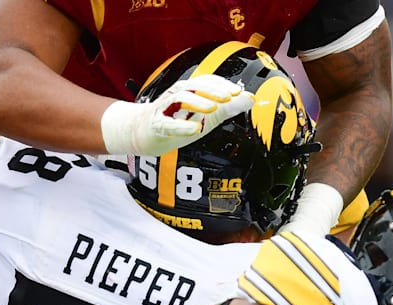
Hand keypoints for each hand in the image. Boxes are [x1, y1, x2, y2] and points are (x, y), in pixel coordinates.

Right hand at [101, 74, 253, 155]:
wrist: (140, 133)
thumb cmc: (173, 122)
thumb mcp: (205, 116)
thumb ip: (227, 108)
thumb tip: (251, 98)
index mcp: (190, 90)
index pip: (206, 81)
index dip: (222, 85)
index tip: (238, 92)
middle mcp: (177, 94)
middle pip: (195, 86)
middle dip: (213, 90)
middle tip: (229, 96)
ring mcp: (165, 108)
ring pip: (181, 100)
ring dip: (198, 103)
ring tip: (213, 109)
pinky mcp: (156, 124)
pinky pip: (169, 124)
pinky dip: (182, 126)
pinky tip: (194, 129)